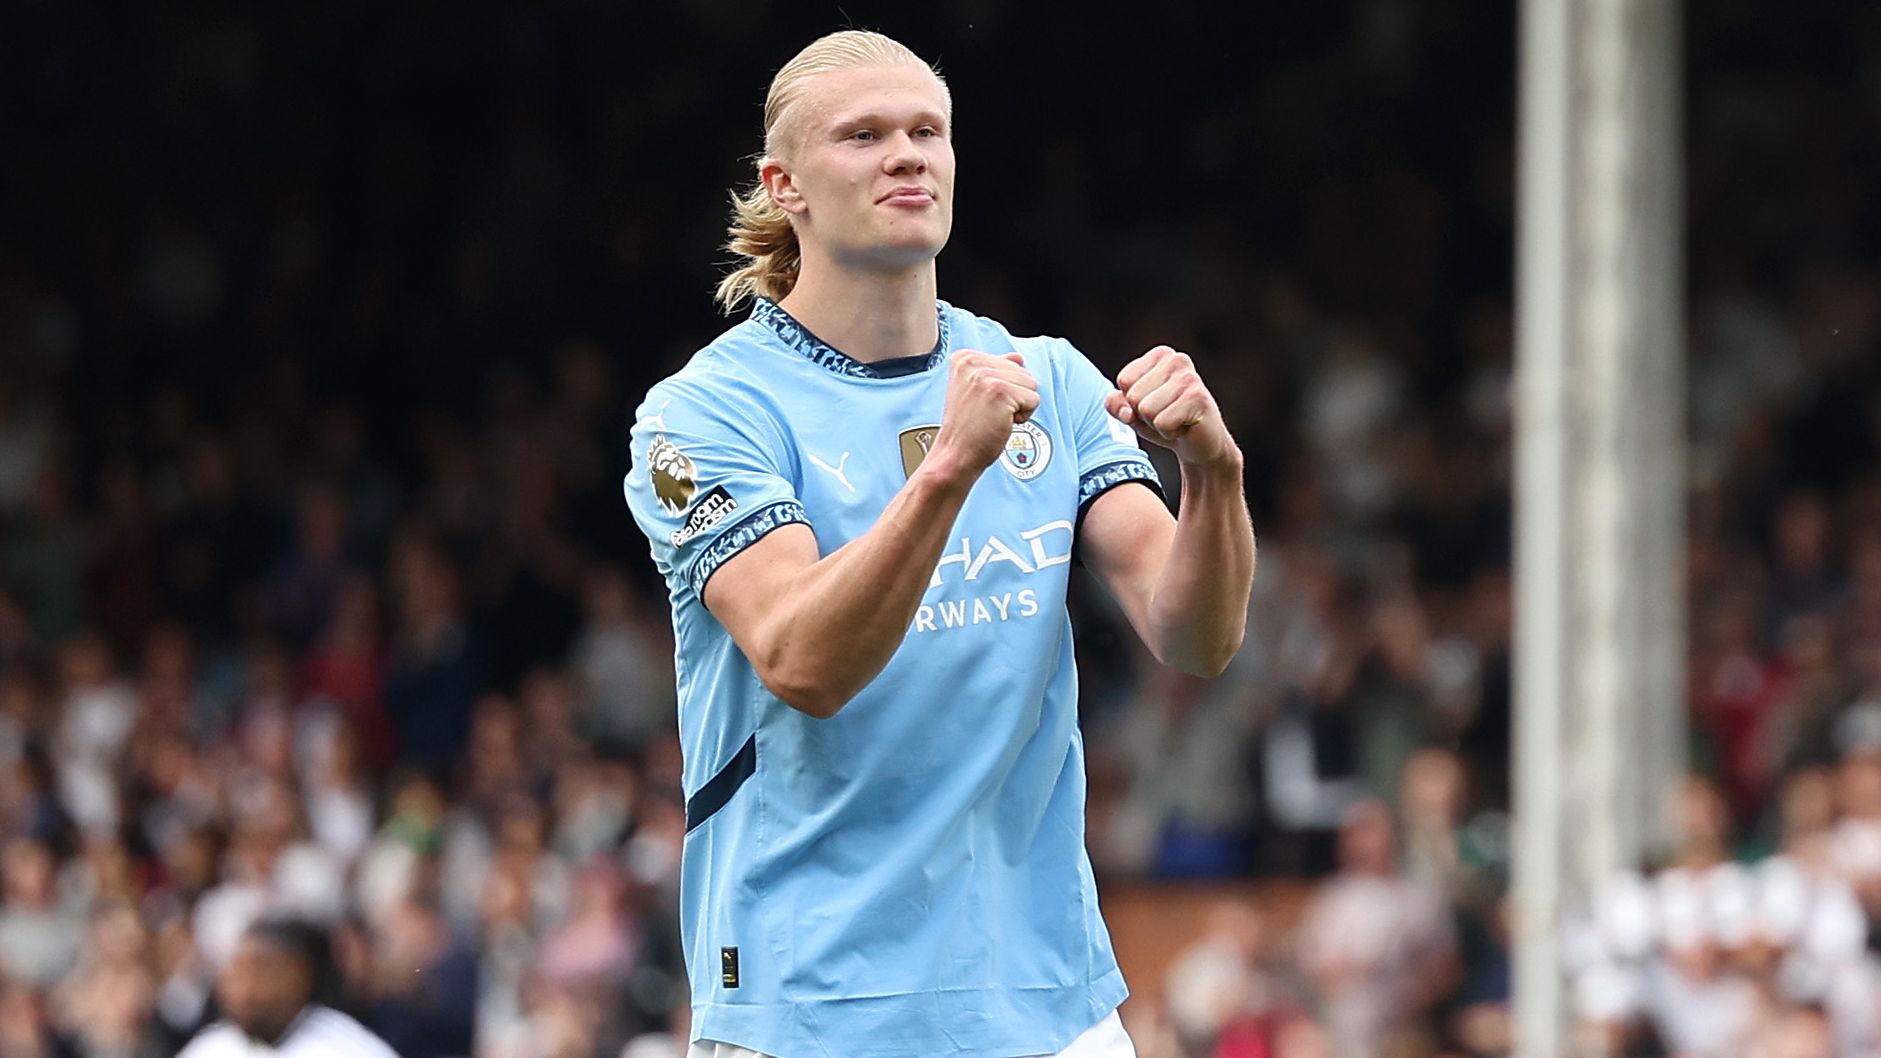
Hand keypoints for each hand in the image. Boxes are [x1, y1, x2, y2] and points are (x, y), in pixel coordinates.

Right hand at [929, 350, 1039, 480]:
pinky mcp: (1000, 391)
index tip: (983, 402)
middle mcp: (973, 363)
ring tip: (994, 416)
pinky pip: (1034, 399)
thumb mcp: (975, 390)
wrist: (955, 455)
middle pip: (1023, 371)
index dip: (1004, 387)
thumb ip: (995, 370)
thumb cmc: (966, 429)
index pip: (1010, 362)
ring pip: (1031, 384)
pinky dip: (1023, 416)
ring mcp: (985, 376)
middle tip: (989, 412)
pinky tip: (1001, 422)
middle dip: (1014, 396)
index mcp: (964, 358)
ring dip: (1019, 406)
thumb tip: (1017, 357)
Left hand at [1105, 345, 1238, 469]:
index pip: (1124, 380)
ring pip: (1146, 409)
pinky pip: (1162, 423)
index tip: (1155, 404)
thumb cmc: (1165, 421)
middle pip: (1134, 395)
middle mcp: (1177, 360)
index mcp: (1160, 355)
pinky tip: (1184, 427)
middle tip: (1167, 415)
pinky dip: (1169, 432)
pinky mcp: (1198, 399)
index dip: (1133, 401)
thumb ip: (1116, 404)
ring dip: (1157, 424)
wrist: (1200, 445)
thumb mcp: (1133, 411)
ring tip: (1176, 420)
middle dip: (1145, 414)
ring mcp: (1189, 378)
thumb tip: (1125, 411)